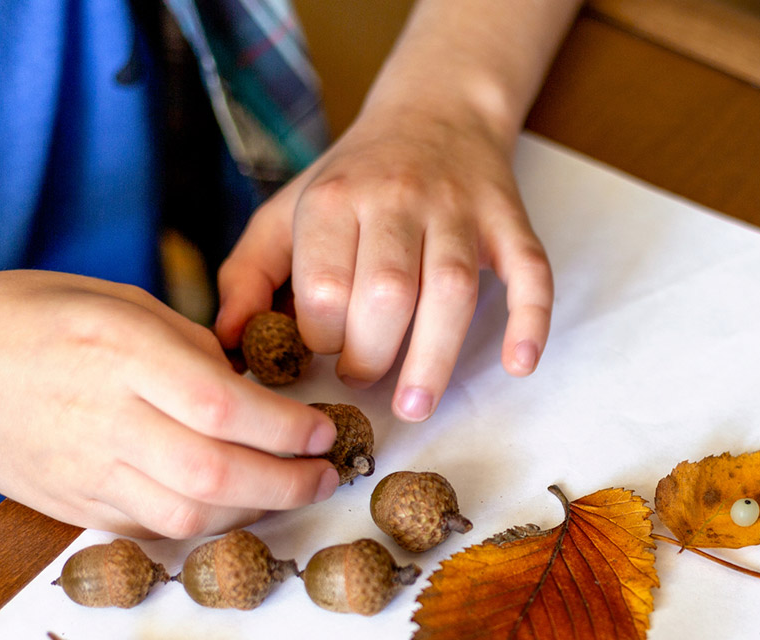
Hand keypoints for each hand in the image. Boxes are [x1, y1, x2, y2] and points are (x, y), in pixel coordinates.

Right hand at [0, 271, 338, 537]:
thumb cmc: (31, 318)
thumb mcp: (120, 303)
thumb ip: (192, 350)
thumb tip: (257, 394)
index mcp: (119, 350)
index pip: (223, 406)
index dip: (286, 428)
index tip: (323, 431)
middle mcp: (105, 417)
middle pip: (215, 474)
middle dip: (288, 483)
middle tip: (325, 474)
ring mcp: (87, 471)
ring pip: (190, 517)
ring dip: (255, 512)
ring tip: (287, 490)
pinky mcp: (76, 507)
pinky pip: (155, 529)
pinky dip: (206, 524)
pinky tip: (234, 506)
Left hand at [214, 103, 553, 421]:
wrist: (434, 113)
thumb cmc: (351, 183)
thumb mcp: (283, 215)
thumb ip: (246, 276)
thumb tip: (229, 344)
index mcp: (334, 199)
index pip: (325, 287)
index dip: (321, 338)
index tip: (324, 352)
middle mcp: (397, 198)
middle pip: (386, 293)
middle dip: (370, 356)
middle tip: (363, 379)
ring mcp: (459, 210)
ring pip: (452, 290)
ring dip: (433, 358)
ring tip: (416, 406)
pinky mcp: (507, 221)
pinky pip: (528, 270)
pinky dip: (530, 320)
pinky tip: (519, 363)